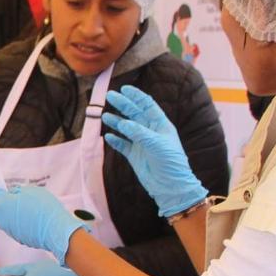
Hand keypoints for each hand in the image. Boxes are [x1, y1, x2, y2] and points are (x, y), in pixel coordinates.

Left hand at [0, 175, 88, 263]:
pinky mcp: (16, 236)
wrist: (55, 231)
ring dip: (1, 208)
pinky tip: (20, 213)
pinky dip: (10, 217)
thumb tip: (11, 195)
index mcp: (0, 203)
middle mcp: (0, 217)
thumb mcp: (30, 191)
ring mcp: (7, 228)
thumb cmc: (43, 207)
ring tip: (8, 200)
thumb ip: (16, 191)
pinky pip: (8, 224)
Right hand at [102, 86, 207, 217]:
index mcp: (160, 125)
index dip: (136, 96)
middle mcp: (150, 131)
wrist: (170, 186)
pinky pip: (122, 144)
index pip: (147, 106)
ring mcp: (142, 143)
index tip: (125, 89)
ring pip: (126, 128)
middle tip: (109, 96)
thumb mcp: (157, 144)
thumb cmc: (170, 163)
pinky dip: (115, 140)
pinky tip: (107, 136)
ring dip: (116, 121)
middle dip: (122, 105)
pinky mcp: (134, 155)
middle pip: (134, 114)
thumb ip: (139, 132)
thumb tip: (123, 123)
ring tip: (104, 116)